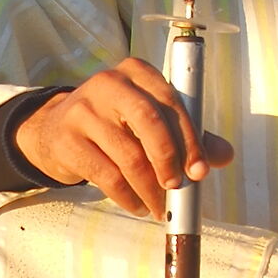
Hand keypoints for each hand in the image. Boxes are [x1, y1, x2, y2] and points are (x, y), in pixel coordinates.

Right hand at [13, 59, 233, 220]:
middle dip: (169, 159)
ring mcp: (83, 111)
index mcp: (136, 72)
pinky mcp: (67, 141)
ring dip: (149, 188)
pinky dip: (127, 197)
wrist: (53, 130)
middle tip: (178, 187)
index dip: (189, 138)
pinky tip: (136, 205)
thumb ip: (187, 134)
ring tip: (159, 206)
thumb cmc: (115, 123)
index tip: (201, 170)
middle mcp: (109, 84)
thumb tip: (224, 155)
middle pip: (149, 121)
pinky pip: (106, 176)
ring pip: (128, 155)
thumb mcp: (149, 119)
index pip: (170, 101)